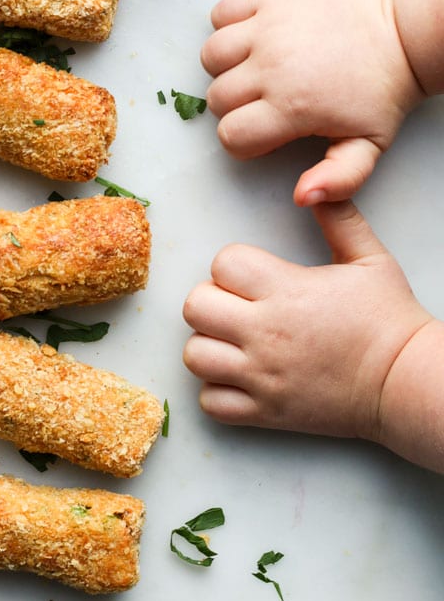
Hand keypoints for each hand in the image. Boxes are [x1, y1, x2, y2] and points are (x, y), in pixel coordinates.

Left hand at [183, 202, 430, 441]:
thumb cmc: (389, 320)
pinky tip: (240, 377)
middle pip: (195, 307)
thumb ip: (338, 218)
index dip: (232, 265)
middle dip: (210, 301)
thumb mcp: (369, 259)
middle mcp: (266, 333)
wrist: (406, 382)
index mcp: (286, 291)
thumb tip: (313, 187)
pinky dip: (218, 391)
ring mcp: (262, 376)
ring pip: (195, 356)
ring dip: (208, 346)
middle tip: (236, 306)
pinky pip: (212, 403)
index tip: (251, 276)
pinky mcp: (266, 413)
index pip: (223, 263)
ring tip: (234, 342)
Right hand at [201, 0, 423, 203]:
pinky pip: (222, 11)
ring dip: (225, 66)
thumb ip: (338, 179)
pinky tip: (252, 35)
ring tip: (254, 67)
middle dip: (235, 106)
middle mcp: (271, 65)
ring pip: (211, 55)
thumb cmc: (384, 88)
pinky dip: (227, 24)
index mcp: (291, 106)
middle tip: (264, 99)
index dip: (243, 140)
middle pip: (216, 97)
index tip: (265, 130)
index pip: (230, 135)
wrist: (402, 26)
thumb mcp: (370, 145)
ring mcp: (268, 26)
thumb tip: (302, 198)